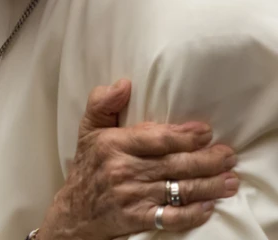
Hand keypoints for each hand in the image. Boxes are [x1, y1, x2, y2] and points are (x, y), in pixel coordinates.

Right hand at [39, 80, 237, 239]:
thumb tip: (124, 84)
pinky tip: (208, 207)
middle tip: (228, 156)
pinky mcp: (135, 219)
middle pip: (174, 165)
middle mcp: (122, 170)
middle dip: (207, 161)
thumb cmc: (88, 165)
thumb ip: (102, 102)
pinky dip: (191, 214)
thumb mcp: (88, 129)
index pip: (156, 139)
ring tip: (229, 180)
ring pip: (177, 190)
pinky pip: (169, 217)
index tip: (206, 132)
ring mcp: (130, 196)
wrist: (74, 211)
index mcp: (113, 144)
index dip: (184, 136)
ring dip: (208, 186)